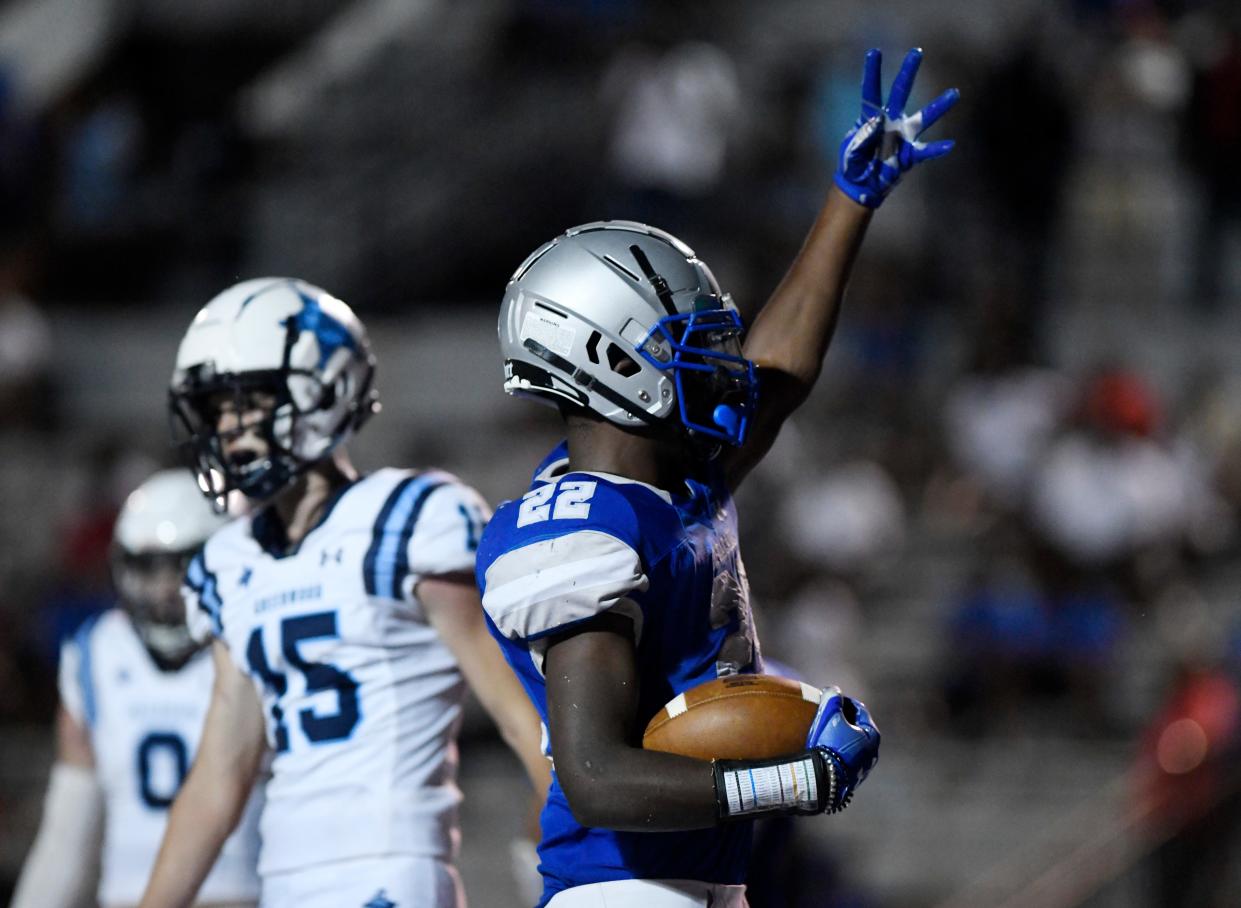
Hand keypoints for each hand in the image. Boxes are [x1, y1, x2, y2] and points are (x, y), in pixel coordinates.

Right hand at [806, 686, 879, 811]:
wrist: (824, 778)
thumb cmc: (829, 744)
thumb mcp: (830, 716)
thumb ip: (833, 699)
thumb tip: (834, 690)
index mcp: (872, 735)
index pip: (860, 710)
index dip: (844, 701)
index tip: (831, 698)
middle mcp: (872, 752)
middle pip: (857, 727)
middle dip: (843, 719)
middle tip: (827, 714)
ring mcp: (863, 767)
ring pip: (852, 744)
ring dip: (841, 736)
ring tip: (825, 732)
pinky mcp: (852, 778)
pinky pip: (846, 758)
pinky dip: (838, 751)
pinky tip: (825, 750)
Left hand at [833, 47, 958, 208]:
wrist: (862, 186)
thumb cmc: (853, 166)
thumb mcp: (851, 153)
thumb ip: (862, 138)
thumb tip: (877, 121)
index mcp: (871, 118)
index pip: (871, 91)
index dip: (872, 73)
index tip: (874, 52)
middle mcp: (890, 121)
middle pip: (900, 92)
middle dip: (908, 73)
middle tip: (917, 52)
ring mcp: (902, 136)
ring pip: (923, 117)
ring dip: (938, 106)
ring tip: (954, 93)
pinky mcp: (910, 154)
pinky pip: (926, 150)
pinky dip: (937, 149)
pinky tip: (949, 145)